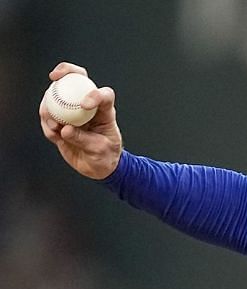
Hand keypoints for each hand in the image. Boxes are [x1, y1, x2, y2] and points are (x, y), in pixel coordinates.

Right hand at [39, 62, 122, 179]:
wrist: (97, 166)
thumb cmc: (105, 156)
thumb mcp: (100, 150)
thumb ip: (84, 139)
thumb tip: (64, 129)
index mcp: (104, 111)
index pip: (103, 94)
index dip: (94, 94)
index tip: (84, 105)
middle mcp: (87, 105)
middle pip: (77, 79)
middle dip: (66, 71)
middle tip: (54, 77)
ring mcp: (71, 110)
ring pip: (56, 96)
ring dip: (49, 106)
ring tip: (55, 127)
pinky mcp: (59, 119)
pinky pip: (47, 116)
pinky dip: (47, 124)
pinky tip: (54, 134)